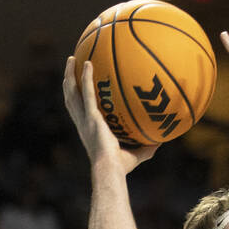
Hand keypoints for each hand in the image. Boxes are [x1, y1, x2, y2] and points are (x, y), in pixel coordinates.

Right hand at [62, 57, 157, 171]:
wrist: (110, 169)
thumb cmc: (120, 168)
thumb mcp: (135, 156)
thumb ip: (146, 148)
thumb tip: (160, 142)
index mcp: (88, 131)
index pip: (78, 112)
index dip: (76, 99)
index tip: (77, 89)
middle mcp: (82, 123)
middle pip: (70, 98)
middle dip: (68, 81)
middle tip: (71, 66)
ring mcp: (85, 119)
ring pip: (72, 92)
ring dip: (71, 74)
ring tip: (73, 58)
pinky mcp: (91, 117)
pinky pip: (88, 92)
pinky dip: (87, 77)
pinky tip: (89, 63)